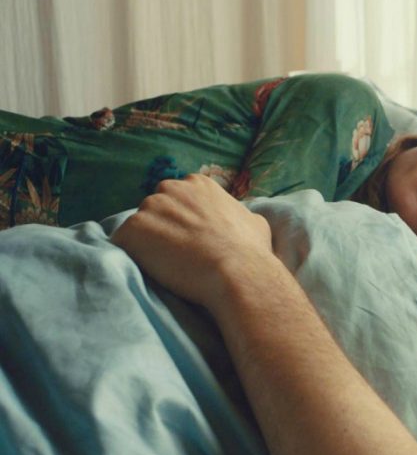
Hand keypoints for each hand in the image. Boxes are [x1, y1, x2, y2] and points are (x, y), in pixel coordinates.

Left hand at [112, 174, 275, 314]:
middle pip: (156, 207)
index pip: (178, 196)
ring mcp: (149, 207)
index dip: (182, 218)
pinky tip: (153, 269)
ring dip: (147, 242)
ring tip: (167, 264)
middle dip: (162, 226)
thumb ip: (239, 214)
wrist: (237, 272)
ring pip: (140, 226)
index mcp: (198, 183)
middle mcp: (171, 187)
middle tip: (177, 251)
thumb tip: (242, 219)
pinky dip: (133, 256)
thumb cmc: (250, 250)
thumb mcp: (255, 221)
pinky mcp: (132, 229)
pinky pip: (123, 243)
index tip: (190, 236)